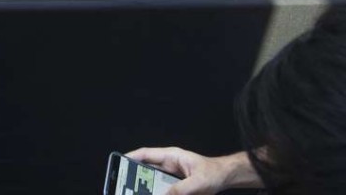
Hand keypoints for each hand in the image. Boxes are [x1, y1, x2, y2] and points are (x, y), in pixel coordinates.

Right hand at [125, 148, 251, 194]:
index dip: (131, 157)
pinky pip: (160, 190)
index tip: (119, 164)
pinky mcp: (175, 186)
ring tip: (134, 193)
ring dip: (144, 189)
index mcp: (172, 156)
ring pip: (151, 182)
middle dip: (133, 177)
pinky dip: (155, 193)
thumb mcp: (197, 182)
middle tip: (123, 187)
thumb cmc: (214, 173)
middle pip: (145, 170)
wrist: (225, 178)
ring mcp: (171, 176)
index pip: (146, 154)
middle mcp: (168, 165)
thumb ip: (180, 189)